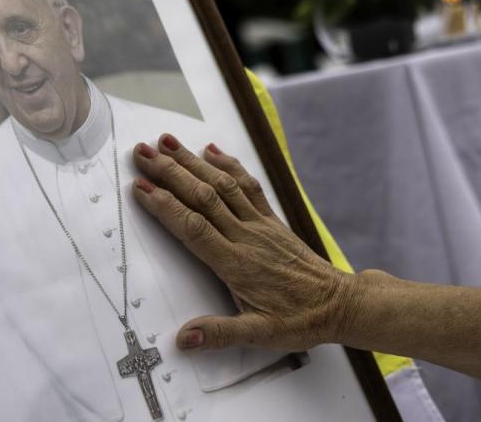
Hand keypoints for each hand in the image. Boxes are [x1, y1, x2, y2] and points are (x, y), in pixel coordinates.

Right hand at [132, 133, 361, 351]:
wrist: (339, 303)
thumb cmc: (300, 320)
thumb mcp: (260, 335)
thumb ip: (220, 334)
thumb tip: (184, 338)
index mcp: (237, 264)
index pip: (193, 227)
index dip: (165, 205)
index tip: (140, 188)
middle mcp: (246, 237)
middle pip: (202, 196)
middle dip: (170, 172)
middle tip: (142, 153)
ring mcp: (259, 224)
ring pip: (222, 184)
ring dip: (193, 161)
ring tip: (167, 142)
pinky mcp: (271, 220)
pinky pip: (247, 185)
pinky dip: (228, 164)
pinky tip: (212, 150)